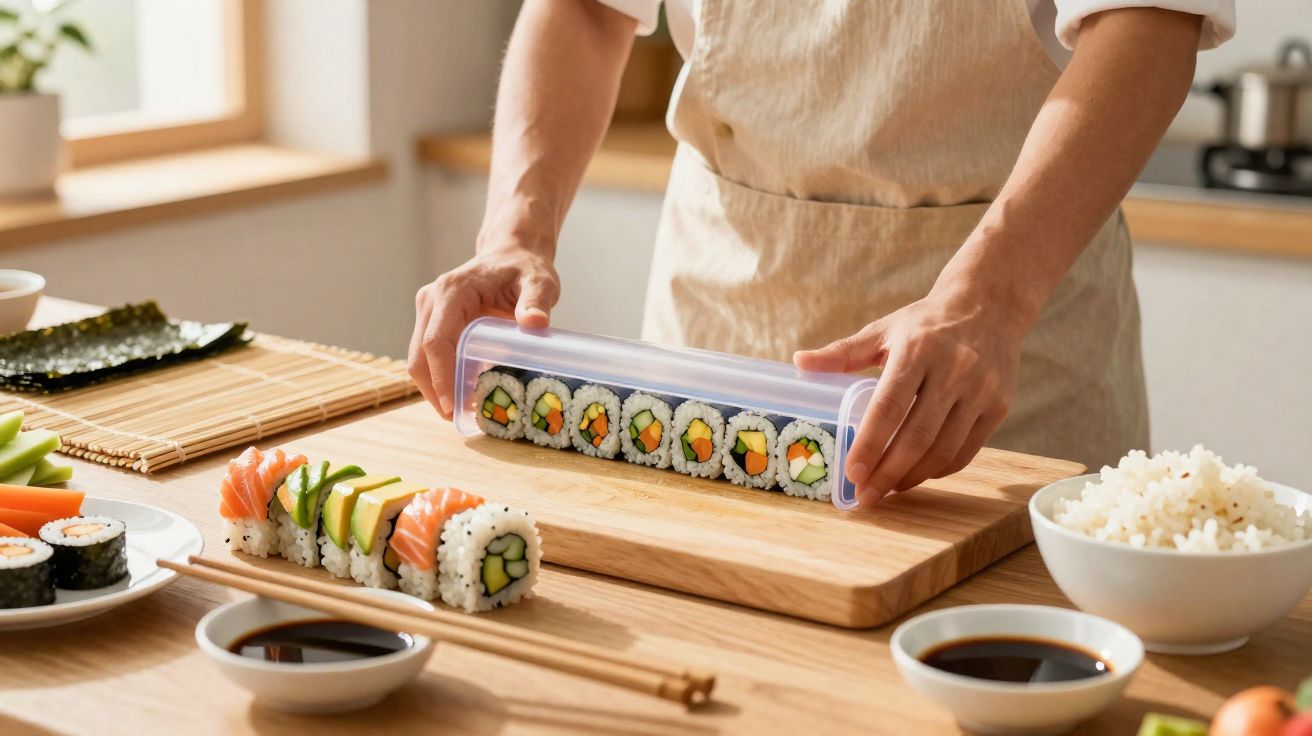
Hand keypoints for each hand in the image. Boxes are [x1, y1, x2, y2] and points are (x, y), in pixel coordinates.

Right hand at [408, 245, 558, 418]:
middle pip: (419, 354)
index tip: (452, 405)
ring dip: (435, 387)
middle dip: (434, 390)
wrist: (511, 255)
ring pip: (418, 358)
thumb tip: (534, 323)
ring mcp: (429, 310)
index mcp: (453, 291)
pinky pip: (430, 355)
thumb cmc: (524, 268)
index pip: (435, 340)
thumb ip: (536, 301)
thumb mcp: (539, 282)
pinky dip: (440, 377)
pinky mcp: (432, 321)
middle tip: (456, 419)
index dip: (440, 376)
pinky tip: (461, 393)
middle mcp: (432, 300)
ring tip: (460, 412)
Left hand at [793, 285, 1027, 506]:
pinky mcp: (999, 406)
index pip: (889, 406)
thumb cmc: (925, 323)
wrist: (989, 306)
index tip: (853, 473)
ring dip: (913, 477)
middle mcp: (953, 369)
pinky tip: (917, 474)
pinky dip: (940, 469)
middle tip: (867, 496)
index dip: (870, 443)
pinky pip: (967, 450)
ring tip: (888, 489)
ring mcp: (981, 389)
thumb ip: (842, 352)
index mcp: (917, 349)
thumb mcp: (883, 330)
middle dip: (889, 472)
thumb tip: (799, 362)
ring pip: (944, 449)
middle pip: (917, 435)